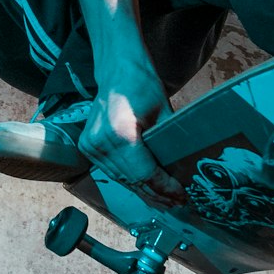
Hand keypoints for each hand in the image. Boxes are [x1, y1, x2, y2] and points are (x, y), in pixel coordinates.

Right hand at [78, 74, 184, 205]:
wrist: (117, 70)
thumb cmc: (142, 85)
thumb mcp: (165, 113)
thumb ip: (170, 144)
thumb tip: (185, 172)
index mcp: (119, 134)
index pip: (145, 172)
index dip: (165, 188)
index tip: (182, 196)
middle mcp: (100, 143)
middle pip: (133, 180)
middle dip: (157, 195)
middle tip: (178, 203)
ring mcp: (90, 147)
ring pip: (122, 180)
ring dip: (144, 192)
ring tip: (166, 201)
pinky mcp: (87, 148)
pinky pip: (113, 172)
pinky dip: (131, 182)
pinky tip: (147, 190)